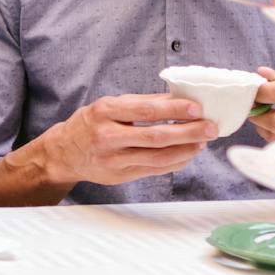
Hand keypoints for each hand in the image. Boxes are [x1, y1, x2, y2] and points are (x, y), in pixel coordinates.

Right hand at [43, 94, 215, 185]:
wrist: (63, 153)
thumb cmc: (89, 124)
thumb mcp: (108, 106)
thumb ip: (141, 103)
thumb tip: (177, 98)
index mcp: (104, 112)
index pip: (145, 111)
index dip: (173, 110)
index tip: (197, 108)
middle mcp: (107, 136)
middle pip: (155, 137)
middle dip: (188, 132)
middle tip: (210, 127)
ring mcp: (113, 159)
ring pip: (158, 157)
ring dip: (186, 150)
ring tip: (203, 141)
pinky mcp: (120, 176)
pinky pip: (154, 170)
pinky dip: (175, 162)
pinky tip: (188, 154)